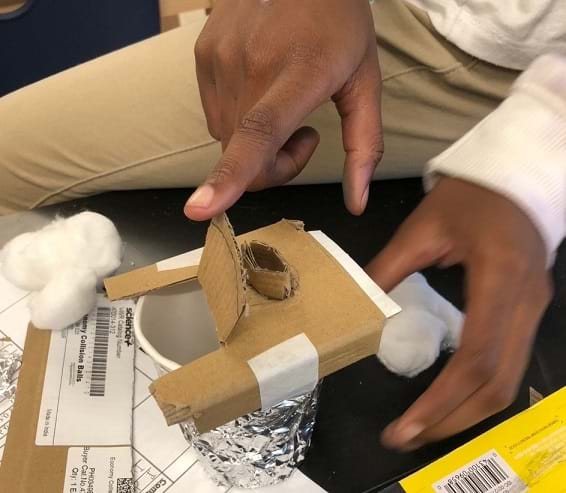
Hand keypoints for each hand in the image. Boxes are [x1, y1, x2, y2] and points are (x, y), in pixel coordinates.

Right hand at [185, 0, 381, 219]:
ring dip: (253, 143)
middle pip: (242, 157)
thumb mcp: (365, 82)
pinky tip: (259, 88)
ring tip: (280, 105)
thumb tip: (357, 203)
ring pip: (226, 140)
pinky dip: (237, 118)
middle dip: (272, 166)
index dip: (229, 176)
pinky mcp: (202, 54)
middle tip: (304, 135)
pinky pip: (215, 116)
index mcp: (298, 73)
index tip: (200, 208)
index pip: (258, 133)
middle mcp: (251, 65)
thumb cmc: (339, 23)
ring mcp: (220, 57)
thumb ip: (364, 146)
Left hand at [366, 177, 551, 449]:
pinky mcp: (530, 312)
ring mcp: (534, 310)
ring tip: (422, 426)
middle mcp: (526, 304)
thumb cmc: (467, 196)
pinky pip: (510, 365)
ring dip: (467, 412)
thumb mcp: (421, 228)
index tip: (405, 426)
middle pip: (497, 383)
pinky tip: (449, 399)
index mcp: (499, 279)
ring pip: (509, 381)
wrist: (514, 176)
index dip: (441, 400)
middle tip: (406, 436)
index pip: (475, 357)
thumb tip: (358, 308)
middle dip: (451, 419)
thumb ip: (388, 269)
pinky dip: (479, 391)